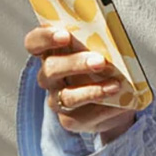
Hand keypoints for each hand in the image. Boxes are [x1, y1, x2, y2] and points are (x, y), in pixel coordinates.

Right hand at [23, 25, 137, 140]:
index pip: (34, 42)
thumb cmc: (103, 64)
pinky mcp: (69, 120)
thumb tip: (112, 38)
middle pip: (51, 69)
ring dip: (92, 91)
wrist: (114, 99)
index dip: (45, 37)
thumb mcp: (99, 50)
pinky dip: (105, 108)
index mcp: (50, 52)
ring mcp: (56, 100)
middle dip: (76, 64)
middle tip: (100, 61)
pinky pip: (84, 116)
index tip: (65, 35)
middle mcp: (48, 76)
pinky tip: (121, 104)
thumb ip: (97, 42)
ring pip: (67, 96)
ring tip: (115, 85)